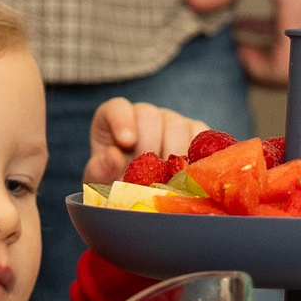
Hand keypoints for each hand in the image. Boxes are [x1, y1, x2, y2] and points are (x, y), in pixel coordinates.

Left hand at [87, 98, 211, 185]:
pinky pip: (200, 136)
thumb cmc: (116, 180)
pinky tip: (189, 175)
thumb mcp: (101, 178)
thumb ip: (101, 168)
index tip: (126, 142)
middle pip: (149, 117)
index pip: (118, 108)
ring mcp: (172, 120)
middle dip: (148, 148)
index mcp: (115, 118)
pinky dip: (195, 156)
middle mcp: (145, 114)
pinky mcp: (195, 131)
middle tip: (147, 175)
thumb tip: (114, 157)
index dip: (122, 121)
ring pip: (177, 126)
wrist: (141, 192)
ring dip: (172, 156)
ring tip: (166, 181)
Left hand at [183, 0, 300, 86]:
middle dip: (262, 56)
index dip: (261, 71)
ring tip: (239, 28)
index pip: (288, 67)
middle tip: (235, 45)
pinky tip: (261, 14)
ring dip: (271, 42)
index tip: (239, 55)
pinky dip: (286, 29)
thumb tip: (193, 2)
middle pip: (295, 61)